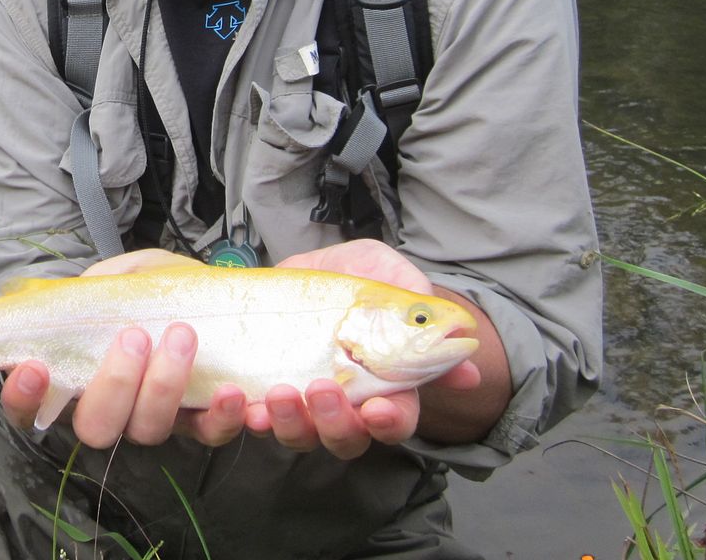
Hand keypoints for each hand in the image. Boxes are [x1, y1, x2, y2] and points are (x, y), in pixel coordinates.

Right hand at [0, 249, 248, 447]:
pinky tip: (232, 391)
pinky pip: (209, 434)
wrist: (218, 293)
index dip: (24, 398)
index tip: (35, 367)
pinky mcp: (201, 422)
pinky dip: (222, 417)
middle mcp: (111, 408)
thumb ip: (98, 285)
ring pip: (148, 430)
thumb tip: (75, 295)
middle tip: (134, 336)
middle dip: (113, 384)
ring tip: (182, 336)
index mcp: (77, 375)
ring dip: (164, 387)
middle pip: (95, 427)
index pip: (31, 408)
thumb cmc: (159, 288)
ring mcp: (154, 419)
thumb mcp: (126, 273)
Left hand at [250, 240, 481, 457]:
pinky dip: (245, 417)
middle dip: (334, 422)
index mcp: (384, 387)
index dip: (389, 423)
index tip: (378, 410)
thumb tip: (466, 362)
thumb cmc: (360, 278)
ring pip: (299, 436)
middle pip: (346, 438)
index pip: (395, 422)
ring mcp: (302, 405)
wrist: (307, 268)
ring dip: (289, 422)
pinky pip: (255, 419)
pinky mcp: (262, 392)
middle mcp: (345, 406)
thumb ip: (420, 312)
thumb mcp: (390, 277)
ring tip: (278, 393)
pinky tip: (239, 400)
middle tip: (321, 389)